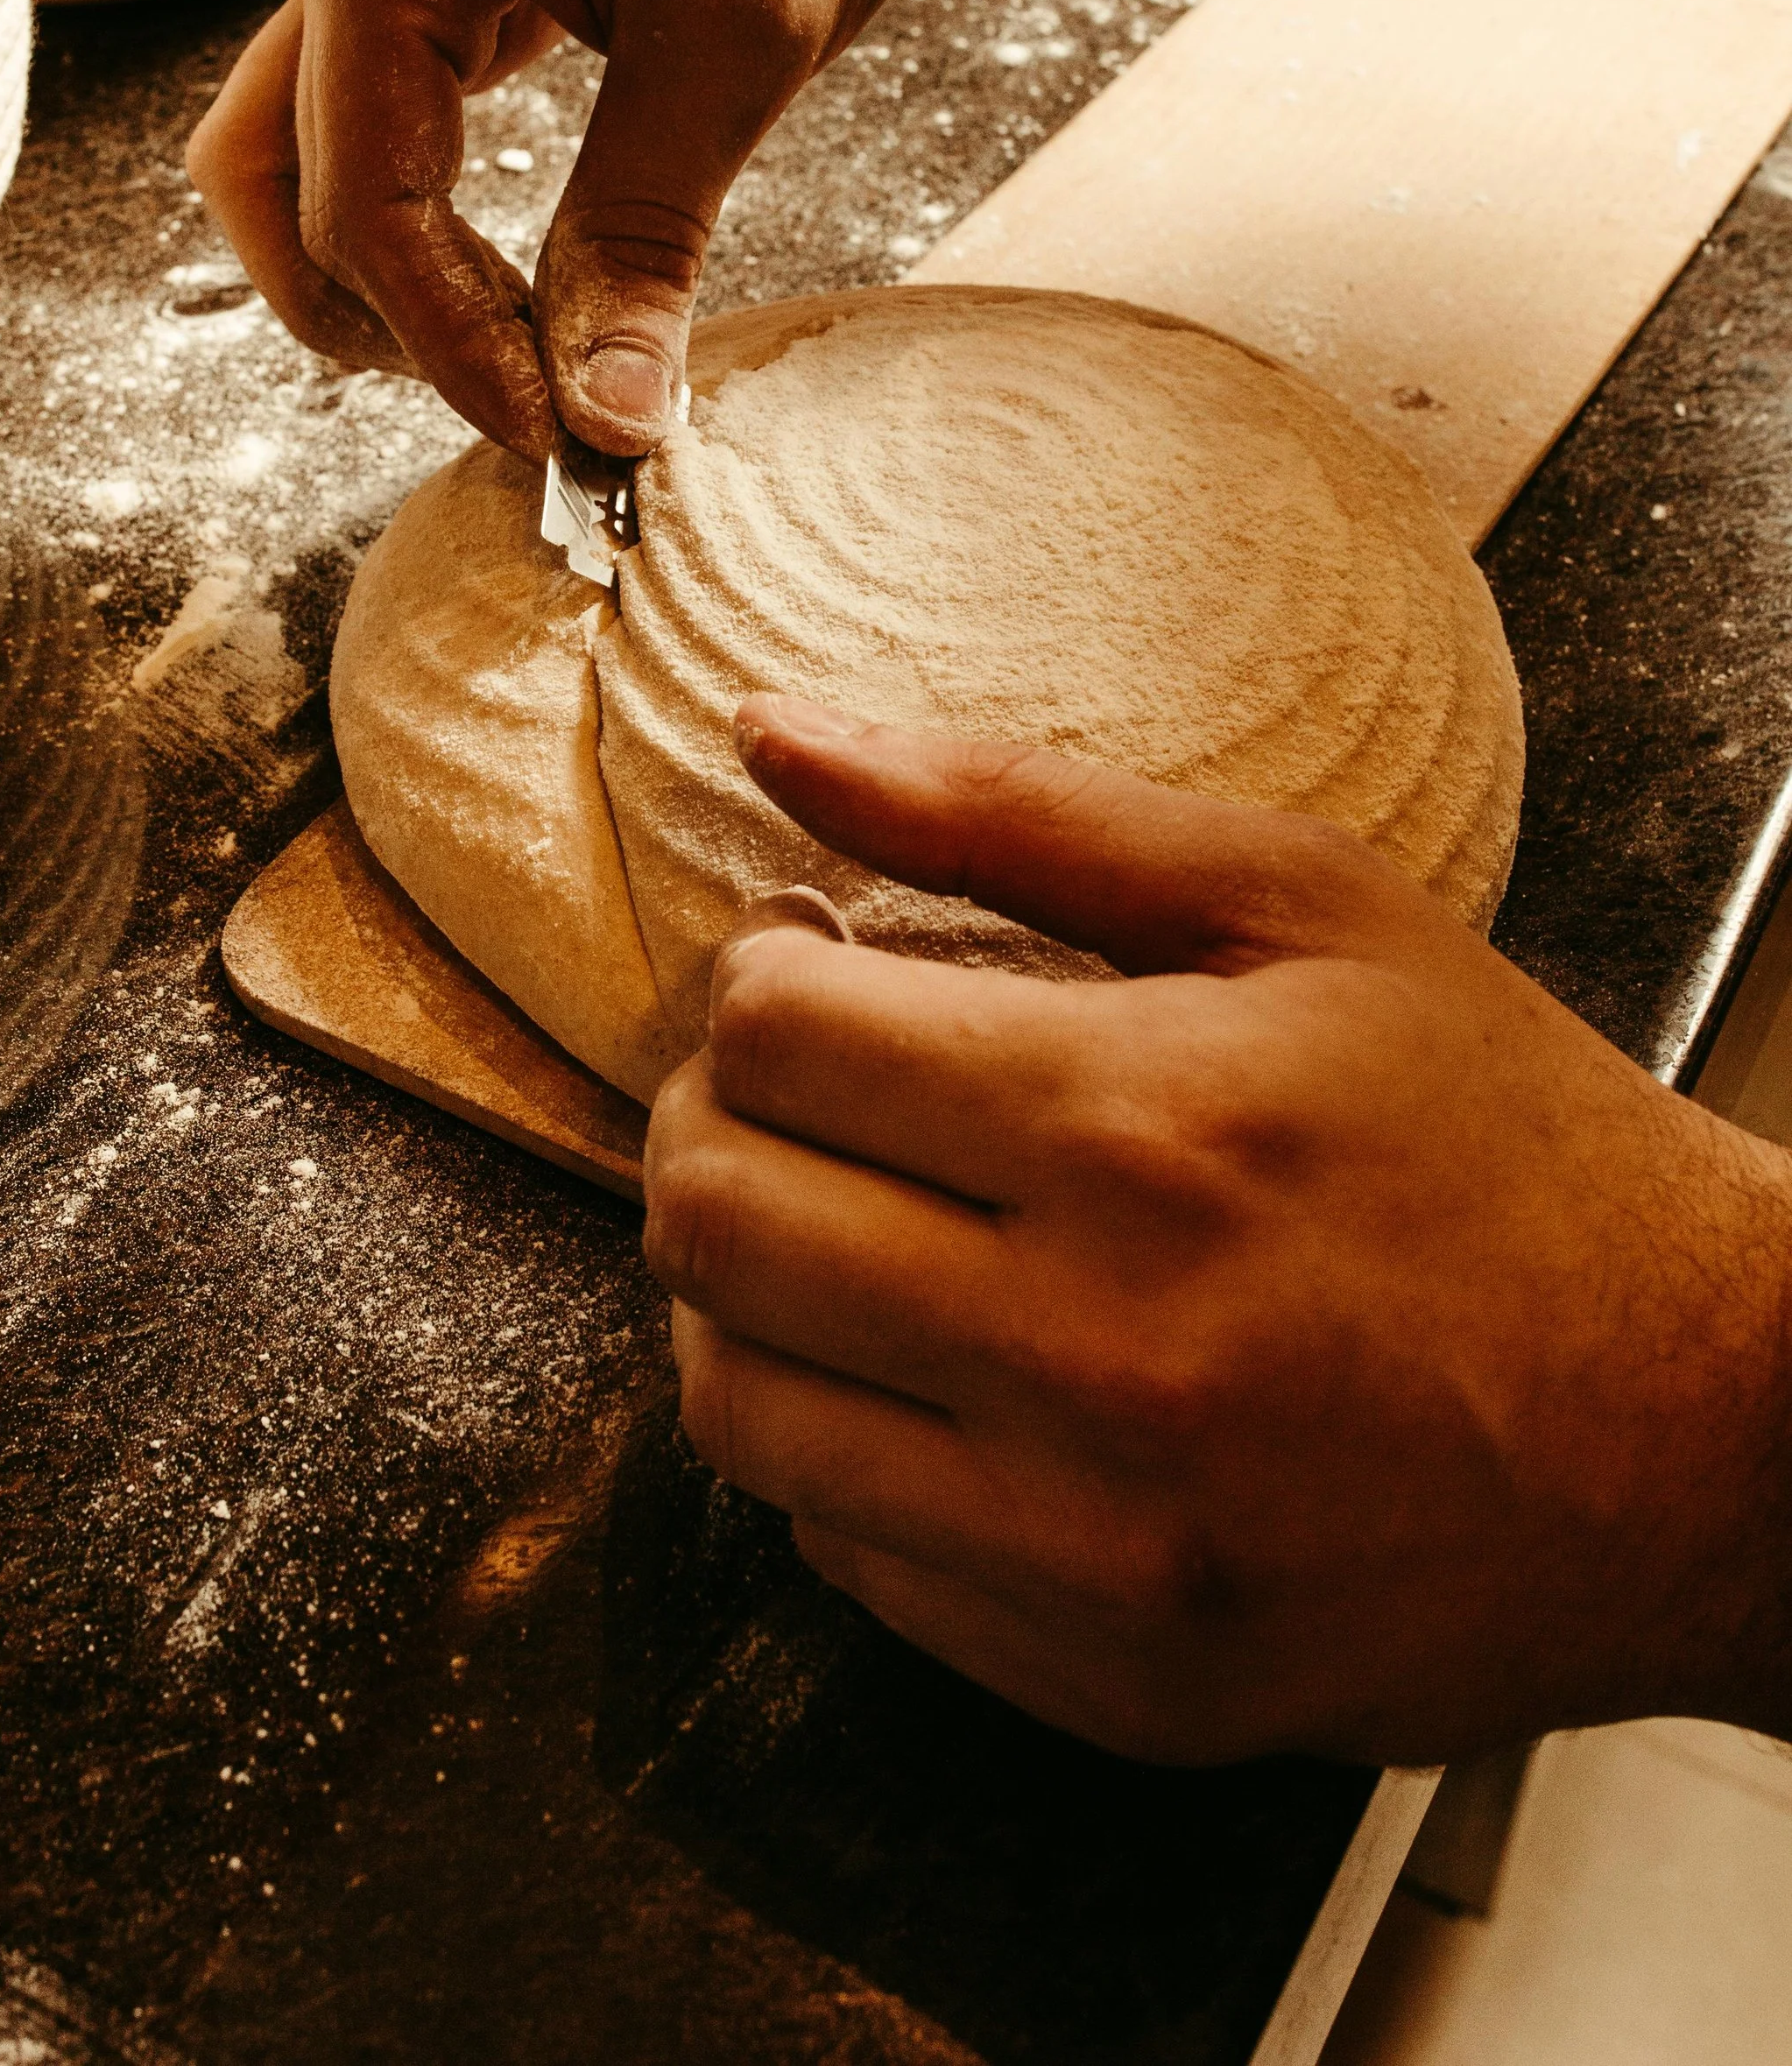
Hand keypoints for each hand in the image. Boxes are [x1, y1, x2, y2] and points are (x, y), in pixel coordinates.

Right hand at [187, 0, 1008, 457]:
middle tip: (537, 414)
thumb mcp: (741, 40)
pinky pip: (378, 113)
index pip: (365, 196)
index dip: (453, 350)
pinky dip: (423, 215)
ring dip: (378, 278)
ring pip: (304, 153)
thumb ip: (645, 233)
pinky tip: (525, 282)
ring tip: (516, 363)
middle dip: (390, 324)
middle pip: (287, 184)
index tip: (565, 447)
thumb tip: (604, 423)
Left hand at [644, 698, 1791, 1766]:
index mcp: (1137, 1122)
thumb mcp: (1297, 903)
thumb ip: (1011, 806)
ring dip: (747, 1292)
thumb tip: (776, 732)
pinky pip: (842, 1553)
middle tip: (802, 1094)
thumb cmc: (1504, 1139)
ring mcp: (1098, 1543)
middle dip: (717, 1122)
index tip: (814, 971)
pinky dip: (847, 1446)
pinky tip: (945, 1371)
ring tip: (854, 1228)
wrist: (1705, 1427)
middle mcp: (1096, 1348)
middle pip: (713, 1216)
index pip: (769, 1035)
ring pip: (735, 1402)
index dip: (757, 979)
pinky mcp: (1112, 1674)